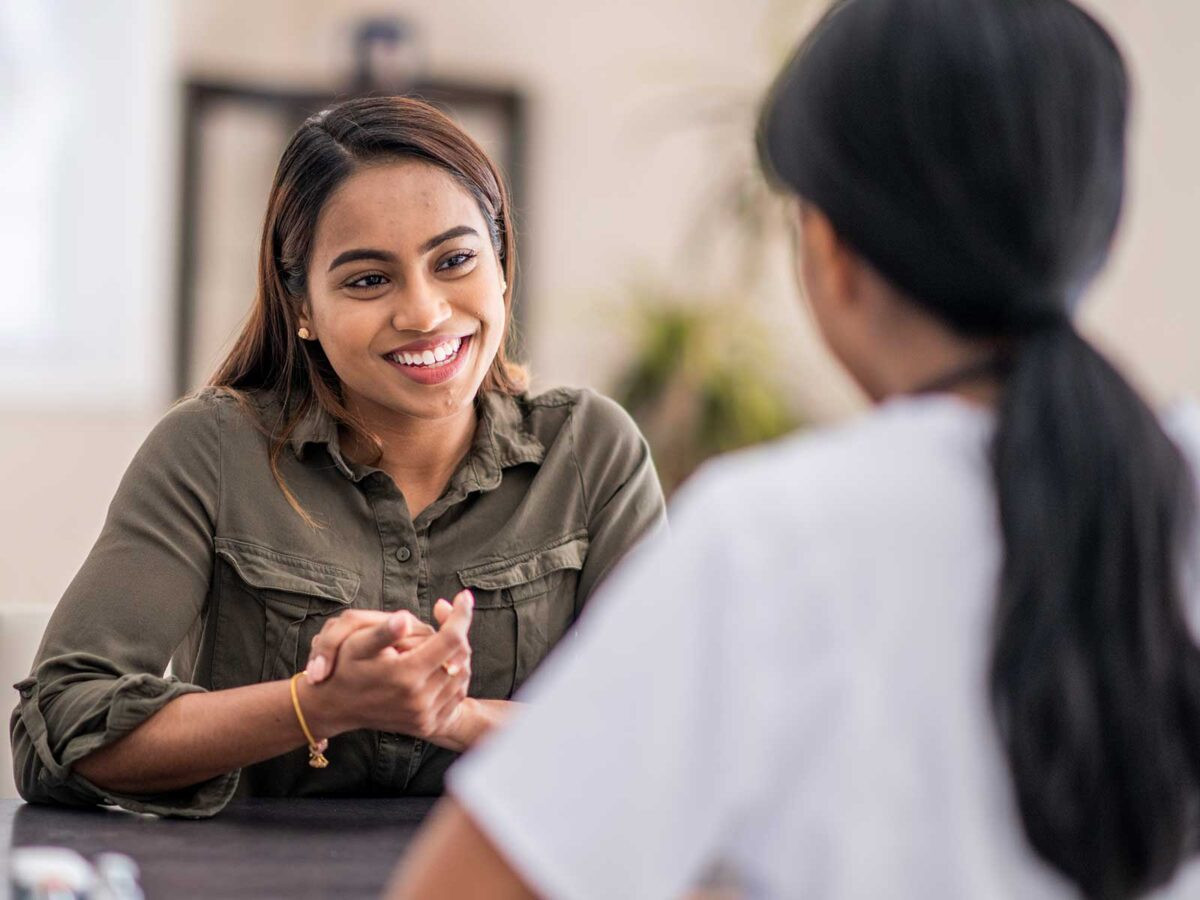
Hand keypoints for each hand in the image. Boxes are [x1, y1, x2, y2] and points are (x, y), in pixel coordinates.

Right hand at [302, 591, 473, 741]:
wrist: (336, 707)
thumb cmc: (344, 668)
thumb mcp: (355, 644)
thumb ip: (383, 632)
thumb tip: (405, 620)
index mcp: (405, 675)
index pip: (451, 639)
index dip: (460, 614)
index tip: (464, 596)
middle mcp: (419, 700)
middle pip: (460, 655)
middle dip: (457, 631)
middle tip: (445, 615)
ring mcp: (425, 716)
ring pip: (462, 674)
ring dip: (457, 652)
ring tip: (439, 639)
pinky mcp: (427, 725)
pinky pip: (457, 695)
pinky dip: (455, 674)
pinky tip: (439, 662)